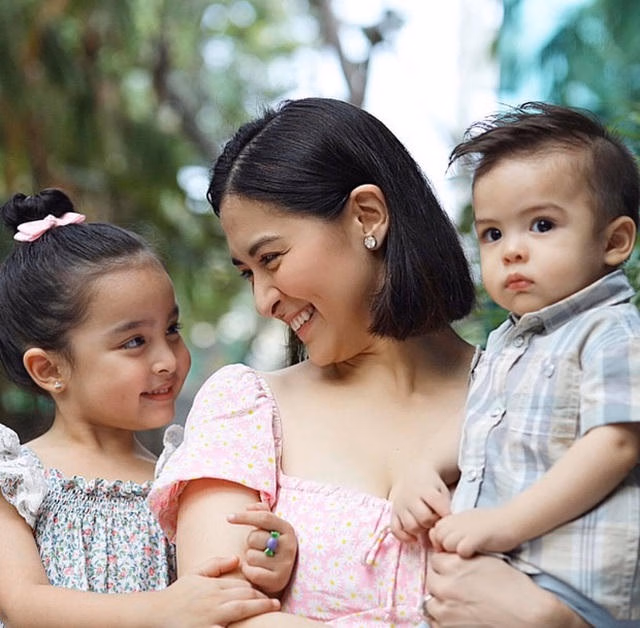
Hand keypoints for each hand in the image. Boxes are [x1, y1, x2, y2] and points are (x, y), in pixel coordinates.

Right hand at [160, 555, 279, 627]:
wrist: (157, 613)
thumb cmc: (177, 594)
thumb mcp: (195, 573)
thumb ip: (216, 564)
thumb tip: (238, 558)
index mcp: (213, 585)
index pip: (241, 584)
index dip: (256, 589)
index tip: (265, 592)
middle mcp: (214, 599)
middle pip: (244, 596)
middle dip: (262, 599)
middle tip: (276, 603)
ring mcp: (211, 616)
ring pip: (240, 609)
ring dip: (259, 609)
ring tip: (273, 608)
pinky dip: (239, 625)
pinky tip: (250, 626)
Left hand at [227, 503, 297, 594]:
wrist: (281, 577)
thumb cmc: (271, 548)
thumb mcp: (271, 528)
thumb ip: (261, 512)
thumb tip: (248, 507)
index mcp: (287, 529)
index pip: (264, 517)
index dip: (244, 516)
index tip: (228, 517)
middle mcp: (289, 546)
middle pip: (254, 537)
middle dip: (249, 542)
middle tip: (258, 548)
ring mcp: (285, 564)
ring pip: (251, 556)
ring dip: (250, 559)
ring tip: (259, 562)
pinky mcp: (278, 581)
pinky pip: (252, 572)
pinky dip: (249, 571)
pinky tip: (256, 572)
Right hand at [390, 467, 450, 544]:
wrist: (414, 475)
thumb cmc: (433, 486)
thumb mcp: (442, 489)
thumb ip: (446, 503)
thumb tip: (449, 521)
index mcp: (425, 489)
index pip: (436, 501)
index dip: (445, 512)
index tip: (449, 516)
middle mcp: (410, 497)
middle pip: (423, 517)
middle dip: (433, 522)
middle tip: (436, 521)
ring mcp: (400, 506)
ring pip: (410, 526)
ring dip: (421, 530)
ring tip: (426, 526)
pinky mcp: (393, 514)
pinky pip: (395, 530)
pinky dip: (405, 536)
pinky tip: (414, 537)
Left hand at [423, 551, 588, 627]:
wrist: (528, 615)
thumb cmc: (514, 586)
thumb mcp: (487, 561)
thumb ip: (464, 558)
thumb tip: (452, 556)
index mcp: (455, 565)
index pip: (435, 559)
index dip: (444, 563)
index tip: (451, 568)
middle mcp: (446, 585)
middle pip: (431, 578)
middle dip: (440, 579)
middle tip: (454, 585)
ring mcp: (446, 609)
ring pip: (430, 600)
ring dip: (439, 599)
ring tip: (454, 601)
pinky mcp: (450, 627)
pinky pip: (435, 621)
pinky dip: (442, 617)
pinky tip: (456, 615)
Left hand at [429, 507, 520, 556]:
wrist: (510, 519)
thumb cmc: (490, 523)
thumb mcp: (467, 521)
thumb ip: (453, 528)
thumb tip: (441, 540)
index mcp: (452, 518)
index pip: (434, 532)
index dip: (441, 542)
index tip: (453, 549)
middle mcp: (455, 521)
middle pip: (438, 539)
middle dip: (446, 549)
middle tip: (460, 554)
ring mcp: (464, 528)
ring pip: (447, 545)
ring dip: (455, 552)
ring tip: (469, 554)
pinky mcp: (475, 537)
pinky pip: (461, 550)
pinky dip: (467, 554)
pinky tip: (476, 554)